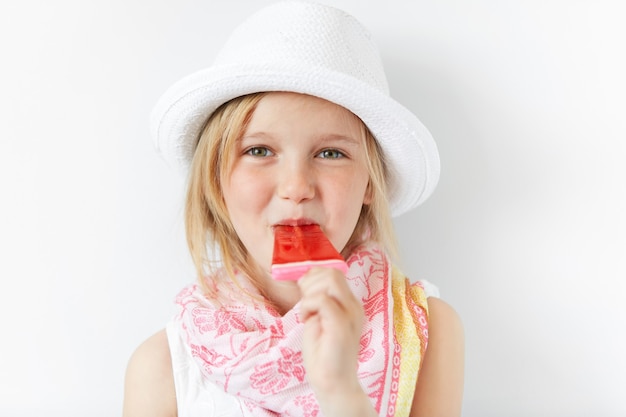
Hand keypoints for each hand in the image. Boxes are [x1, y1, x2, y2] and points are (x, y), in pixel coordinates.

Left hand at [298, 267, 375, 416]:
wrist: (333, 384)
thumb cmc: (323, 354)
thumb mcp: (318, 319)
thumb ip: (317, 299)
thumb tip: (306, 278)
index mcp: (349, 304)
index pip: (334, 272)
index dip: (313, 277)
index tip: (304, 295)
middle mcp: (353, 306)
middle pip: (332, 272)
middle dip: (310, 282)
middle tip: (305, 304)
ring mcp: (350, 314)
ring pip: (329, 279)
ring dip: (310, 293)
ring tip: (308, 313)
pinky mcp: (342, 324)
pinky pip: (322, 299)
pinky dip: (308, 306)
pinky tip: (307, 320)